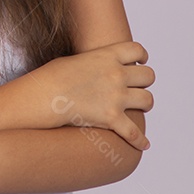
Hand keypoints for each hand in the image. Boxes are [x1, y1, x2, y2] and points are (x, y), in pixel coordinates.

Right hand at [35, 41, 154, 149]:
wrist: (45, 94)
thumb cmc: (53, 76)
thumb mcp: (76, 59)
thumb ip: (94, 62)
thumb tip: (97, 69)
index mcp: (107, 55)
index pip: (137, 50)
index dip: (143, 55)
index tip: (142, 61)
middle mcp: (117, 74)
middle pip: (148, 75)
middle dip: (145, 81)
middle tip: (138, 86)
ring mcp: (116, 96)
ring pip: (148, 100)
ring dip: (145, 104)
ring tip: (140, 107)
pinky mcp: (112, 118)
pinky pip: (134, 132)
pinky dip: (140, 140)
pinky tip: (144, 144)